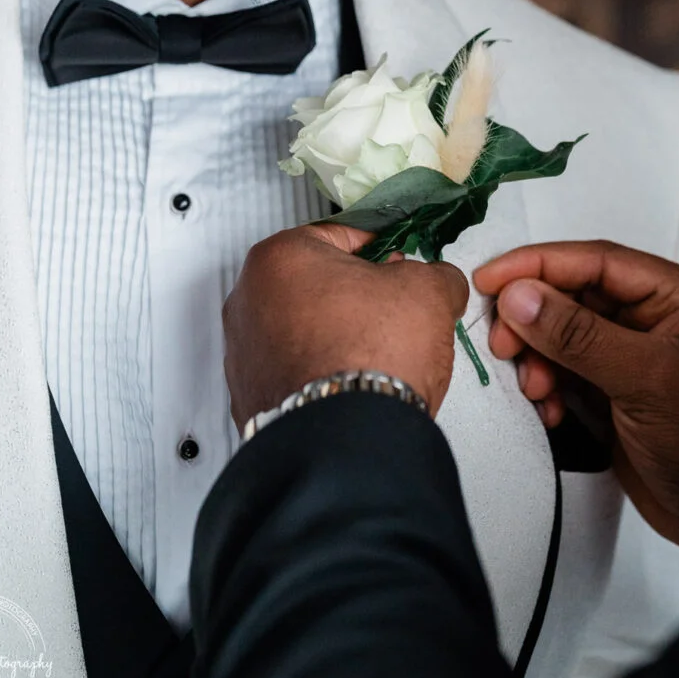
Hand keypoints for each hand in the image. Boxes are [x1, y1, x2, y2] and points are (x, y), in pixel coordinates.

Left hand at [223, 224, 468, 429]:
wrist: (350, 442)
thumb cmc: (375, 352)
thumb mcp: (428, 291)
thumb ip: (434, 274)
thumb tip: (437, 282)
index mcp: (279, 257)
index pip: (339, 235)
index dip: (380, 248)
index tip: (400, 264)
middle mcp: (247, 300)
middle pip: (313, 283)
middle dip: (353, 293)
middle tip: (391, 310)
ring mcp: (242, 353)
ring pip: (299, 328)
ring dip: (333, 333)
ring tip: (374, 354)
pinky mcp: (248, 398)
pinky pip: (290, 370)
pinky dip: (317, 372)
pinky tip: (350, 385)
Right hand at [475, 241, 678, 578]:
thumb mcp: (646, 381)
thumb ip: (579, 336)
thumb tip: (519, 295)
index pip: (599, 261)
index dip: (539, 265)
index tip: (490, 277)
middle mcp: (660, 317)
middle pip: (576, 296)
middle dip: (535, 318)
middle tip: (502, 342)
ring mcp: (638, 355)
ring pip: (566, 335)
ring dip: (539, 358)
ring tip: (536, 388)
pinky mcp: (619, 391)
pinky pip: (569, 372)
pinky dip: (551, 387)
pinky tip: (551, 411)